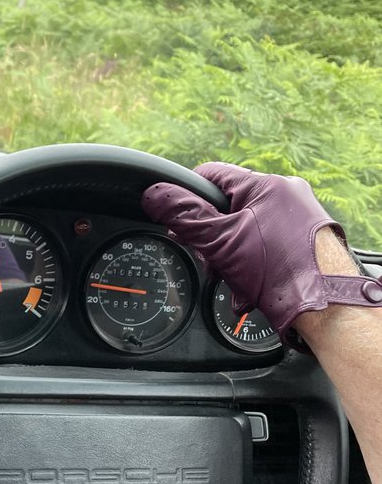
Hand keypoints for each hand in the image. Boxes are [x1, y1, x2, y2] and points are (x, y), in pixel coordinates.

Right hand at [141, 162, 381, 342]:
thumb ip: (184, 216)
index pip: (212, 175)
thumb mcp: (220, 241)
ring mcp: (300, 221)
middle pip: (230, 208)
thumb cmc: (282, 271)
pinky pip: (268, 248)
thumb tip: (154, 195)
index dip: (187, 197)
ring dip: (232, 258)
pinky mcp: (307, 243)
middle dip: (213, 239)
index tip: (176, 219)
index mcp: (266, 185)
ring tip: (233, 279)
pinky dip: (254, 267)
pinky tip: (250, 288)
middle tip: (208, 258)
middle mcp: (288, 196)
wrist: (329, 308)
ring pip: (247, 232)